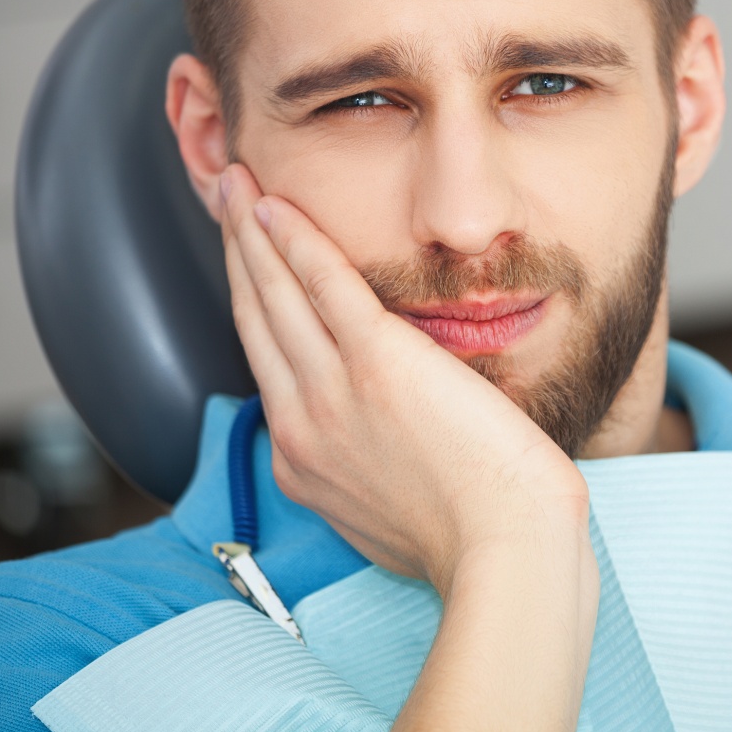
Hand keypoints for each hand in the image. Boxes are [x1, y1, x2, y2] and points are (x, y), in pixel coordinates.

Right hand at [219, 163, 589, 595]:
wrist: (505, 549)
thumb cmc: (468, 534)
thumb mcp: (386, 508)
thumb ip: (363, 462)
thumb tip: (372, 432)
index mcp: (305, 458)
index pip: (268, 361)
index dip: (254, 302)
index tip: (250, 264)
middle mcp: (302, 422)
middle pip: (257, 318)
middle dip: (237, 252)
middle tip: (225, 198)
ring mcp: (332, 391)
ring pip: (276, 293)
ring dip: (252, 230)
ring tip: (237, 183)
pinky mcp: (377, 362)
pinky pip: (323, 285)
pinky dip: (294, 240)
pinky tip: (275, 205)